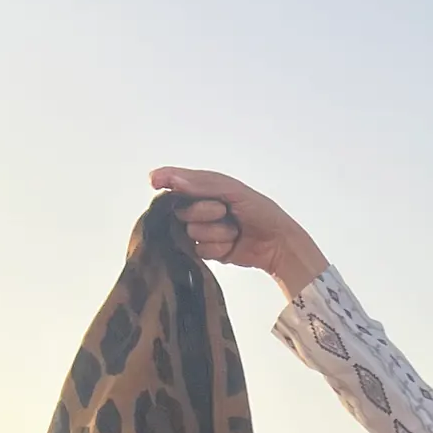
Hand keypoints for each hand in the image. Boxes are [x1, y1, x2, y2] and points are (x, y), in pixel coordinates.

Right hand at [148, 168, 328, 299]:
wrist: (277, 243)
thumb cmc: (259, 211)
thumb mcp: (233, 190)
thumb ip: (204, 184)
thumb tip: (174, 181)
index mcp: (204, 188)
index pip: (176, 183)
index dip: (165, 180)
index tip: (155, 182)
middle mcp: (198, 209)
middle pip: (181, 210)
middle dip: (204, 211)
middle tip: (225, 211)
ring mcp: (202, 231)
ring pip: (191, 232)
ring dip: (216, 232)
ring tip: (234, 231)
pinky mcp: (208, 251)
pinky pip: (200, 250)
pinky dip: (218, 247)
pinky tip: (232, 246)